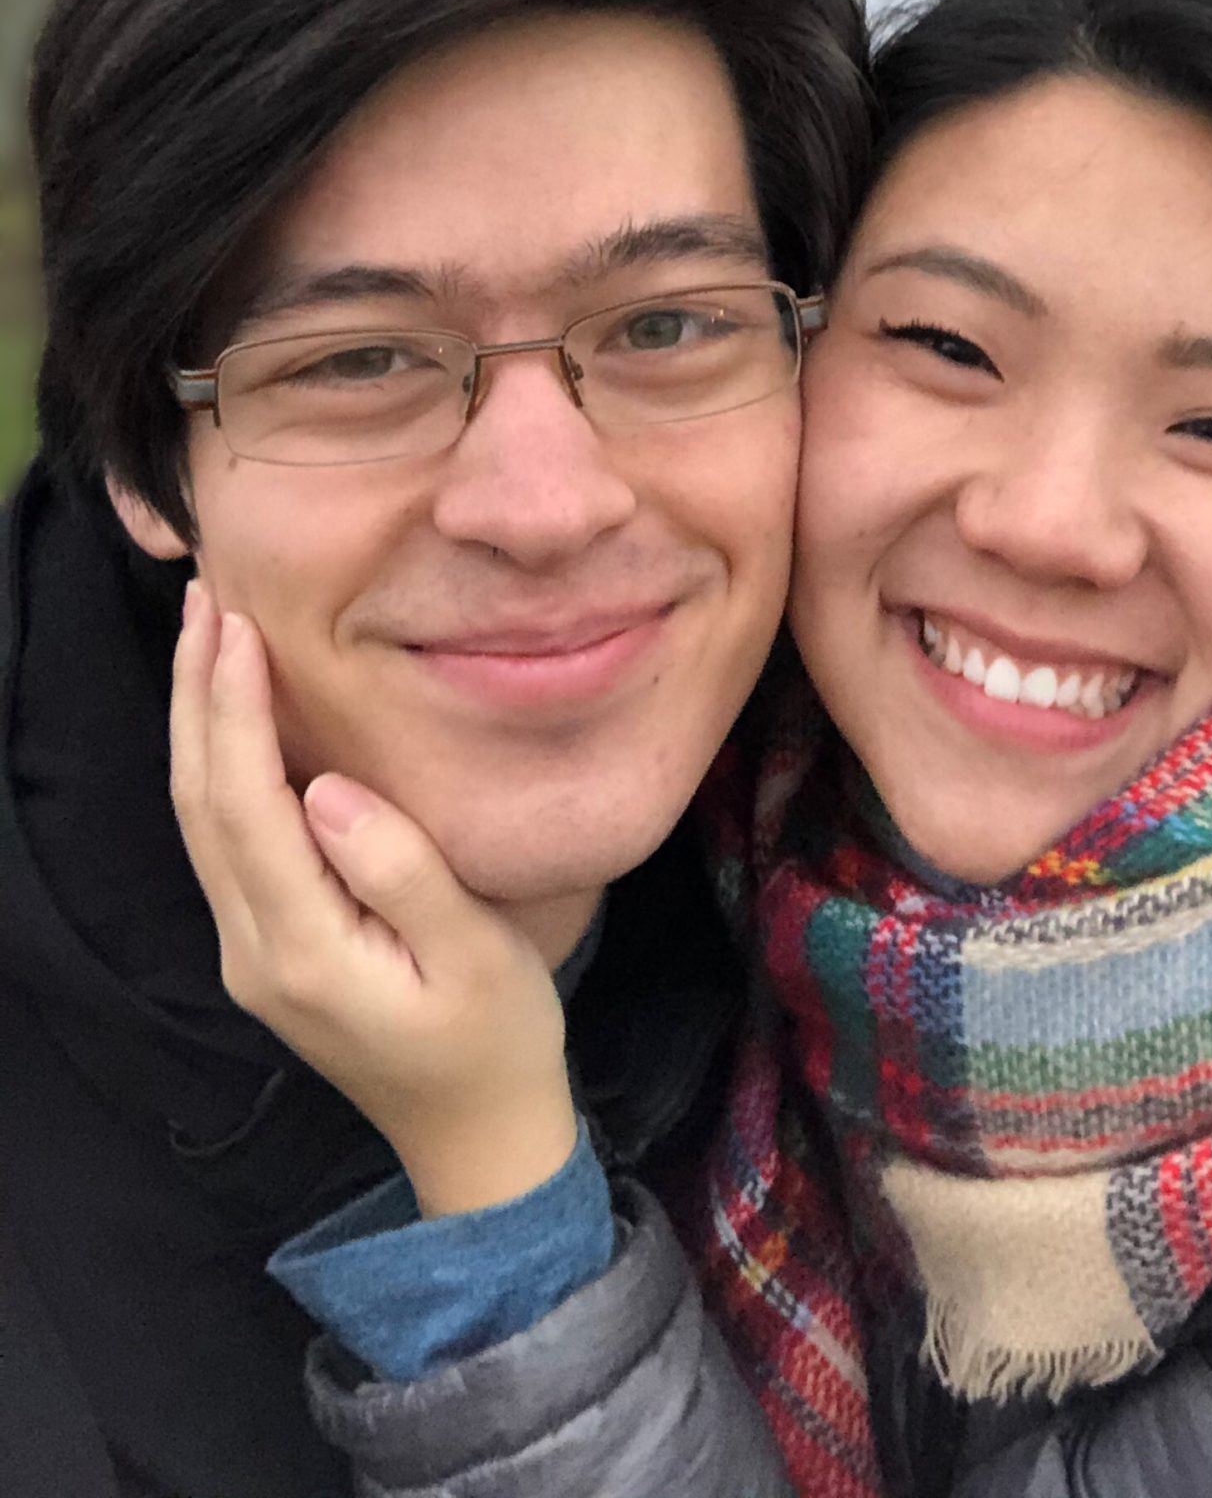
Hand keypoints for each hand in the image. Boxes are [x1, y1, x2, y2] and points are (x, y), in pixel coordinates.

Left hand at [169, 582, 577, 1216]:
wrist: (478, 1139)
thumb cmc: (497, 1041)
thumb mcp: (476, 955)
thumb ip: (402, 871)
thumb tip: (328, 789)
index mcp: (303, 949)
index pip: (246, 805)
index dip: (233, 707)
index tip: (233, 620)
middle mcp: (254, 949)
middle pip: (202, 803)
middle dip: (196, 694)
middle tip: (203, 592)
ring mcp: (253, 953)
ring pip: (202, 820)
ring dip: (199, 722)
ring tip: (204, 633)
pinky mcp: (270, 949)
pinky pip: (224, 840)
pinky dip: (220, 763)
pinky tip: (234, 718)